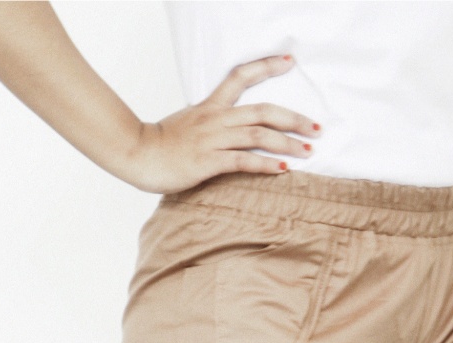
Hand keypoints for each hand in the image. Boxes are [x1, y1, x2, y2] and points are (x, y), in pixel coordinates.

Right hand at [122, 54, 319, 193]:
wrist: (136, 154)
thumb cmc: (160, 145)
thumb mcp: (187, 125)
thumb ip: (210, 125)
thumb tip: (228, 132)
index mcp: (210, 107)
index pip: (240, 76)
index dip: (266, 66)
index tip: (290, 61)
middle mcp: (215, 119)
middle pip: (263, 111)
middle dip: (294, 119)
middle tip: (316, 127)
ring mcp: (212, 140)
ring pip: (258, 135)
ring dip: (287, 144)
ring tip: (308, 151)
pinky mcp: (208, 162)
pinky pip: (243, 160)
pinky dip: (266, 164)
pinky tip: (283, 170)